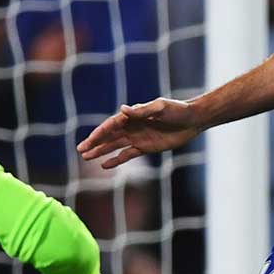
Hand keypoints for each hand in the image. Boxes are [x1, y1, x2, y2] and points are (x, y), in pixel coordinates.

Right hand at [77, 98, 205, 169]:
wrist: (193, 119)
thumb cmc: (177, 110)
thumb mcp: (160, 108)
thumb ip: (142, 110)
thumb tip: (122, 109)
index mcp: (133, 116)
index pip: (111, 125)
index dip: (99, 133)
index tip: (88, 141)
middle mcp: (132, 126)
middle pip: (109, 136)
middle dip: (95, 143)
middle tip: (80, 150)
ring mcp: (138, 137)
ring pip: (114, 145)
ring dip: (101, 151)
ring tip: (86, 157)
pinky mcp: (146, 147)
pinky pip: (127, 155)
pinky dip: (115, 160)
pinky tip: (104, 165)